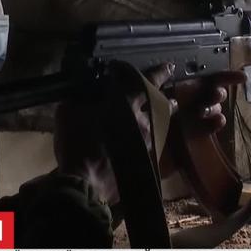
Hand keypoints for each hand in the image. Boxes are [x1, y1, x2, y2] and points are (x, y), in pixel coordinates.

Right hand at [54, 63, 245, 204]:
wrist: (85, 184)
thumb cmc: (76, 145)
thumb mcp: (68, 113)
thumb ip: (77, 101)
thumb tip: (78, 95)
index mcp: (126, 103)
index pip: (146, 82)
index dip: (158, 73)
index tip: (170, 66)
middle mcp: (144, 121)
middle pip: (164, 104)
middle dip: (171, 98)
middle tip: (177, 97)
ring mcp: (150, 144)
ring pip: (168, 127)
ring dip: (175, 120)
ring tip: (182, 117)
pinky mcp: (150, 165)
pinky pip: (168, 153)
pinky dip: (174, 147)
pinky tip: (167, 148)